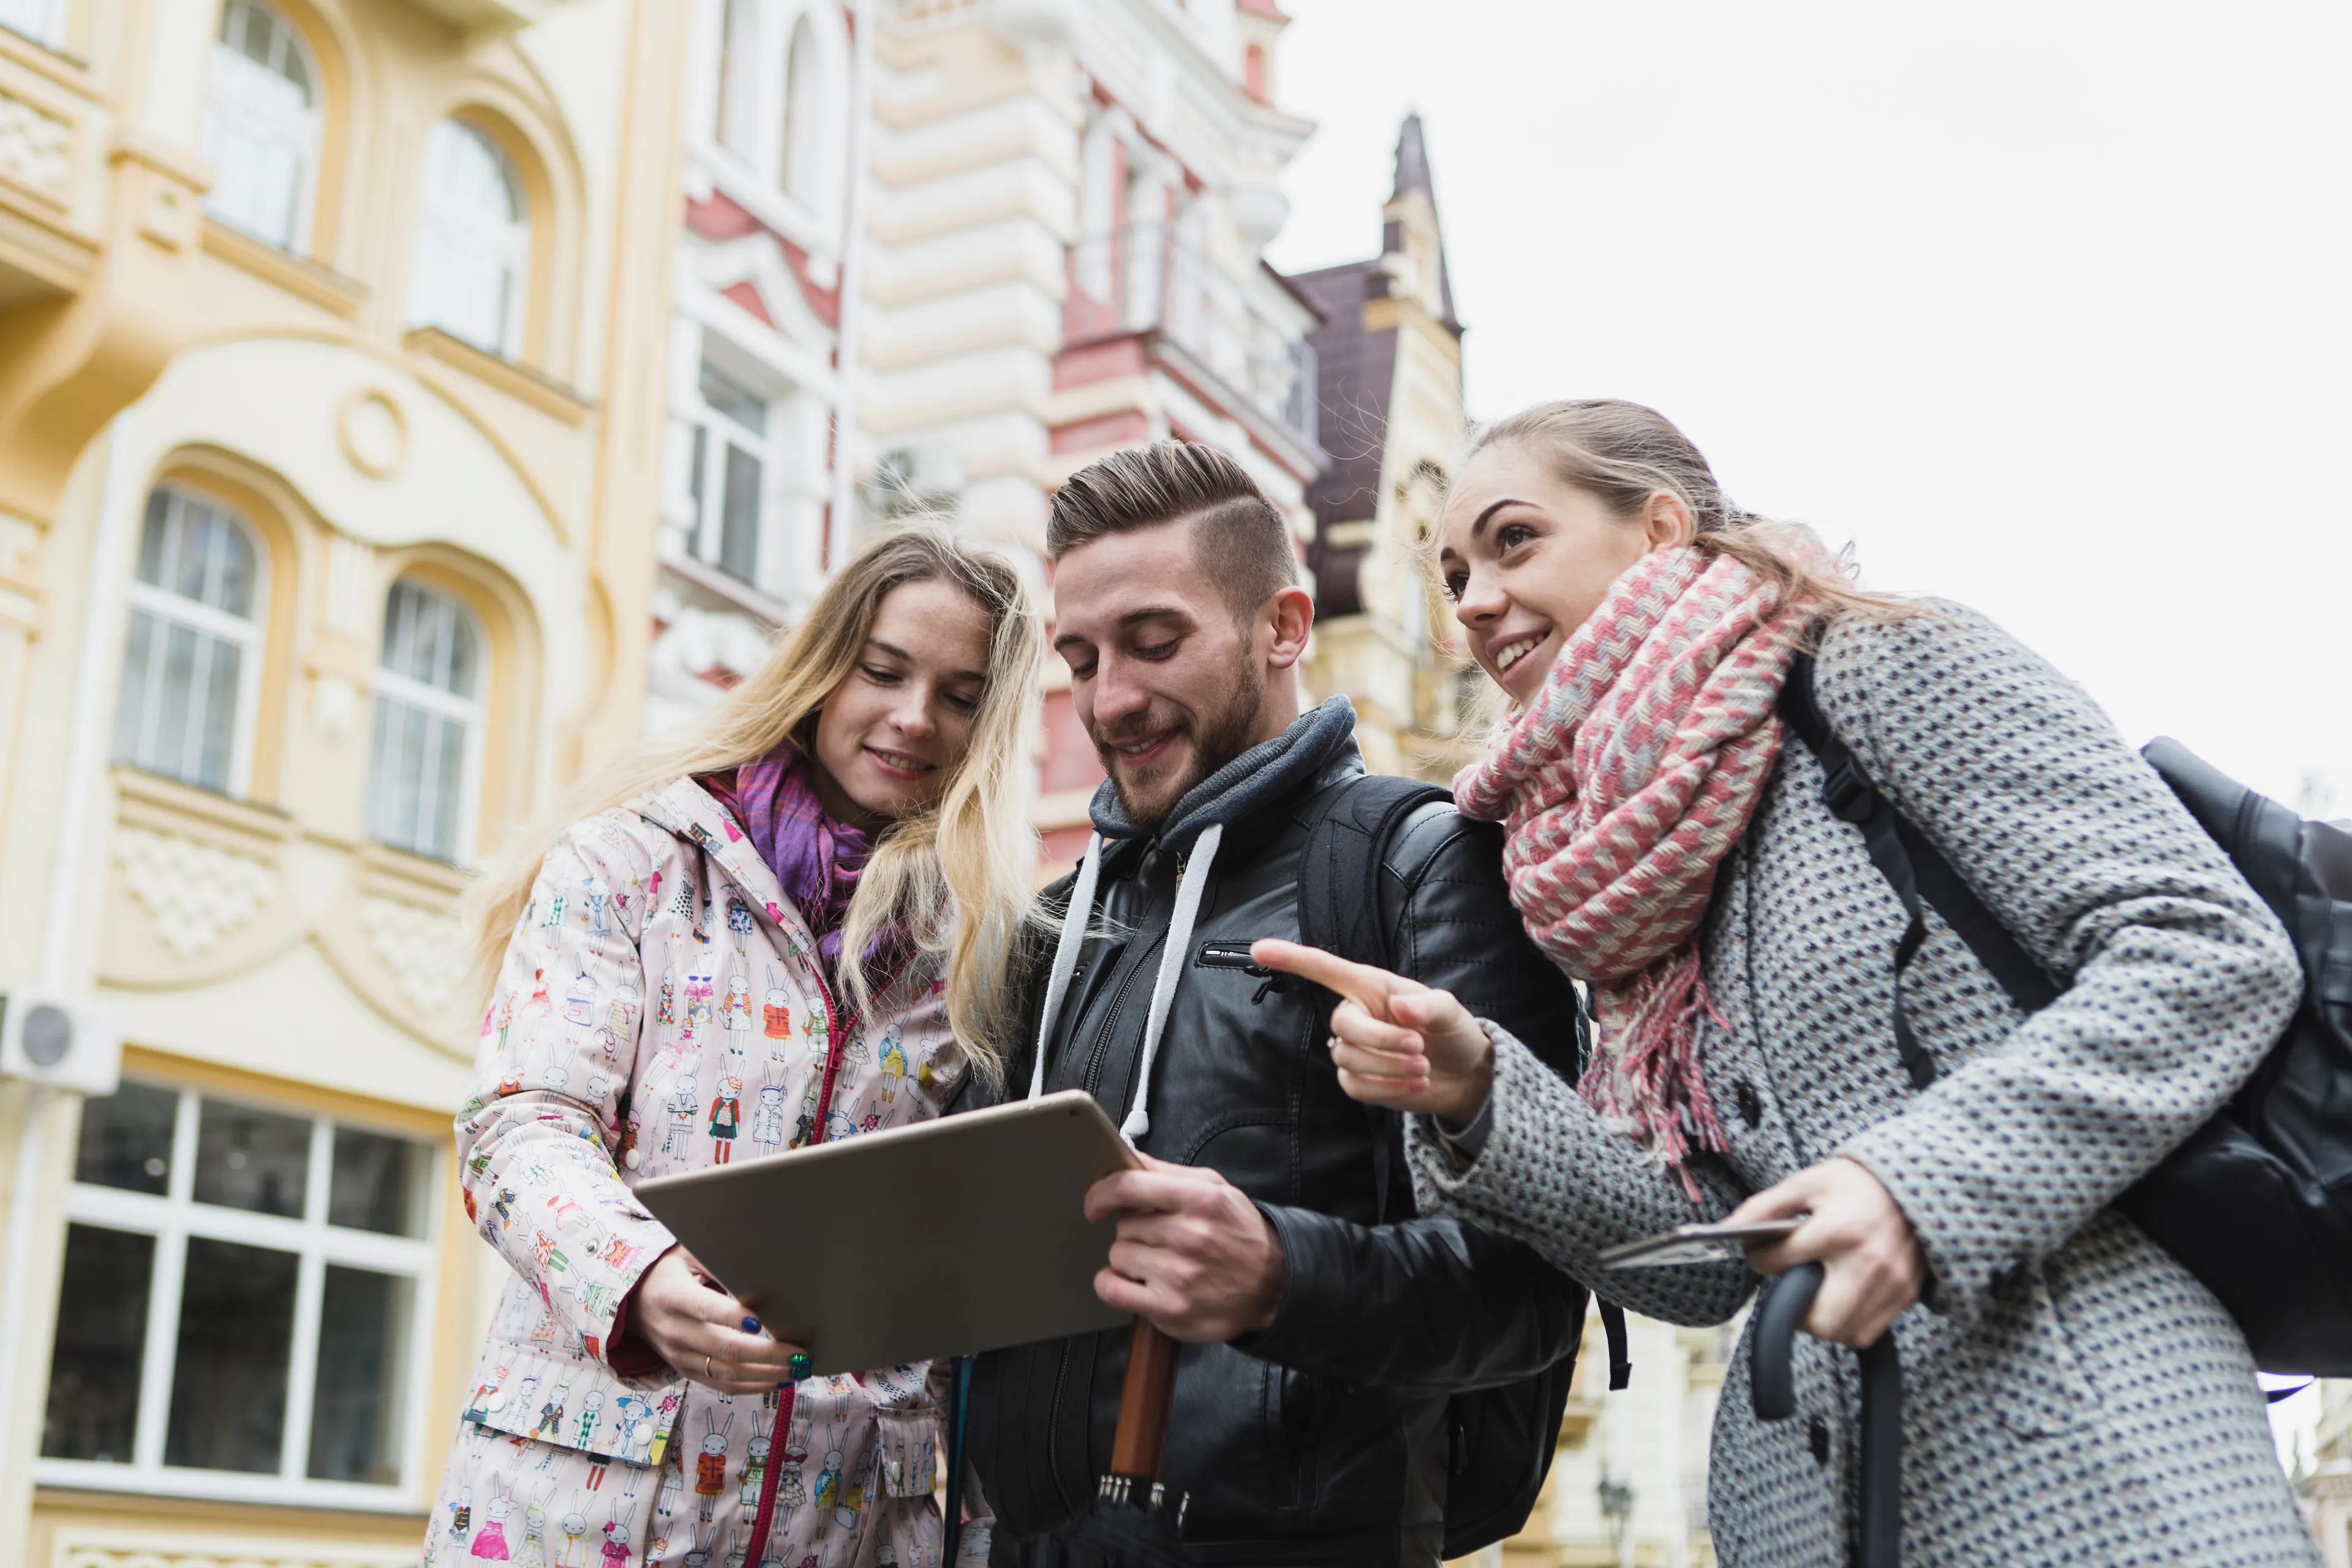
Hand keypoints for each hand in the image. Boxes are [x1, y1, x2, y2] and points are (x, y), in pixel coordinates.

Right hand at [630, 1246, 803, 1392]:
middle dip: (767, 1354)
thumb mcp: (687, 1254)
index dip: (733, 1317)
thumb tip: (758, 1269)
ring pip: (725, 1373)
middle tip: (799, 1354)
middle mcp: (674, 1331)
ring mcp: (678, 1356)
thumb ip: (718, 1261)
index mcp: (673, 1296)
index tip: (762, 1322)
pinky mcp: (685, 1371)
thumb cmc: (671, 1270)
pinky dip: (751, 1386)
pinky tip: (777, 1381)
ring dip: (765, 1375)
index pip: (706, 1309)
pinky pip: (720, 1386)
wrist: (634, 1300)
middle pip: (724, 1348)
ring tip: (796, 1371)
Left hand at [1085, 1153, 1284, 1342]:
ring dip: (1128, 1259)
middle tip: (1158, 1239)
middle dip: (1133, 1231)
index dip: (1101, 1193)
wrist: (1272, 1285)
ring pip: (1117, 1256)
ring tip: (1157, 1262)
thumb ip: (1167, 1172)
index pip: (1129, 1186)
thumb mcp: (1215, 1189)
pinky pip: (1112, 1290)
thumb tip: (1125, 1158)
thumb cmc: (1240, 1234)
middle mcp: (1190, 1236)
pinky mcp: (1171, 1309)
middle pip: (1124, 1225)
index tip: (1095, 1204)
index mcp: (1199, 1199)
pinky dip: (1112, 1285)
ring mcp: (1179, 1275)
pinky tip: (1130, 1283)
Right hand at [1250, 939, 1494, 1122]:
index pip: (1324, 969)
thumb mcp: (1451, 1011)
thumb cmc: (1452, 1032)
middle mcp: (1356, 1014)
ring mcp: (1353, 1050)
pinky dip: (1388, 1089)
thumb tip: (1400, 1007)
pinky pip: (1357, 1088)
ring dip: (1389, 1067)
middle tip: (1419, 1047)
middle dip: (1380, 1040)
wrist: (1463, 1075)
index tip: (1258, 949)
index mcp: (1371, 986)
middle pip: (1342, 1025)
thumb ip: (1429, 1006)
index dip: (1291, 958)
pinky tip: (1414, 1084)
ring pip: (1349, 1059)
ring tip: (1423, 1068)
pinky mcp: (1358, 1081)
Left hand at [1733, 1158, 1922, 1347]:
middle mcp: (1867, 1262)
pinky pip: (1868, 1332)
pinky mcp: (1906, 1294)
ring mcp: (1891, 1283)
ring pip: (1843, 1333)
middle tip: (1790, 1286)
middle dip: (1794, 1310)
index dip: (1758, 1258)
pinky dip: (1847, 1324)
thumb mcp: (1806, 1183)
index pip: (1779, 1263)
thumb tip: (1726, 1229)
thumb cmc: (1855, 1183)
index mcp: (1837, 1229)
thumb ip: (1763, 1207)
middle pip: (1818, 1320)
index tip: (1762, 1253)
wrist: (1915, 1182)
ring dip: (1820, 1321)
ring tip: (1814, 1293)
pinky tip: (1839, 1298)